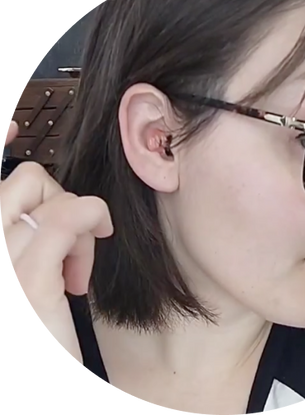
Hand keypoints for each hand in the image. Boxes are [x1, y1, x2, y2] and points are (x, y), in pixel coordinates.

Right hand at [1, 120, 113, 364]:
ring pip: (49, 198)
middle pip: (25, 181)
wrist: (59, 374)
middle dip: (61, 202)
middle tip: (72, 242)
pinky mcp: (25, 284)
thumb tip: (58, 206)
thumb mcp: (30, 276)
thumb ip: (33, 236)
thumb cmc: (45, 328)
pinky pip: (63, 219)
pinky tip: (98, 236)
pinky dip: (90, 217)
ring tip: (77, 268)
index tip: (10, 127)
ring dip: (78, 226)